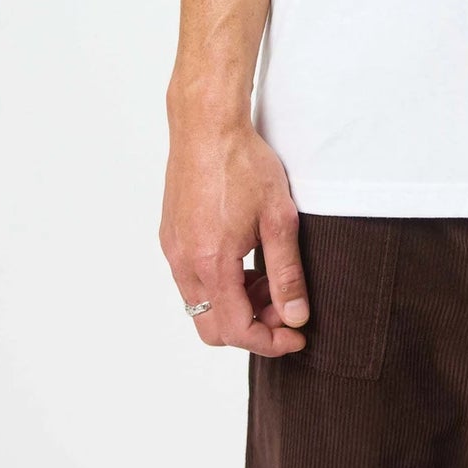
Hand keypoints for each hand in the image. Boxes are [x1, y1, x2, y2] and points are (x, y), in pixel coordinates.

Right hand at [160, 117, 310, 355]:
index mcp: (212, 262)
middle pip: (212, 328)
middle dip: (252, 328)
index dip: (270, 342)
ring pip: (202, 304)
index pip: (237, 329)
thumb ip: (287, 273)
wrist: (207, 126)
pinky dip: (221, 285)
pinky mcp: (171, 237)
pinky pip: (192, 280)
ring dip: (237, 305)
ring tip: (270, 278)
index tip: (296, 335)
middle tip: (284, 309)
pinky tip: (247, 259)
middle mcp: (185, 263)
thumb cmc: (243, 164)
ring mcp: (174, 250)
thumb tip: (295, 317)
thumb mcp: (278, 218)